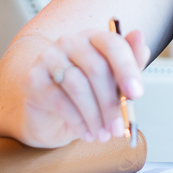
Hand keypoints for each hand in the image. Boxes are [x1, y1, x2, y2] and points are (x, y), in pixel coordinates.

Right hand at [14, 26, 149, 146]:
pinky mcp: (33, 79)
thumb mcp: (113, 81)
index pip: (113, 44)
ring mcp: (49, 58)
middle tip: (119, 127)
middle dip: (111, 103)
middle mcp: (70, 42)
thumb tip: (139, 38)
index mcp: (94, 38)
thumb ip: (130, 63)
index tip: (137, 94)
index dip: (127, 69)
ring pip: (78, 86)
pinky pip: (59, 101)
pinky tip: (86, 133)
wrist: (49, 111)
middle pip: (96, 68)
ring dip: (95, 116)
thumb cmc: (86, 92)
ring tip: (103, 134)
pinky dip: (77, 121)